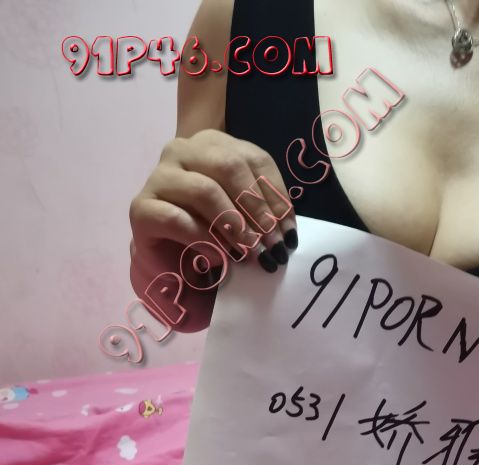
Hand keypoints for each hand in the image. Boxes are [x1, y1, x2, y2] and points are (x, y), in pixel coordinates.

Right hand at [129, 129, 297, 331]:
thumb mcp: (243, 217)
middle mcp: (183, 151)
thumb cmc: (210, 233)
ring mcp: (159, 176)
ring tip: (248, 253)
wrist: (168, 259)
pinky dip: (204, 241)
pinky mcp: (142, 207)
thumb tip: (285, 232)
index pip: (255, 160)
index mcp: (213, 144)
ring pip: (204, 190)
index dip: (276, 196)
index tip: (289, 234)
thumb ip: (263, 212)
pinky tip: (220, 259)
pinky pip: (178, 219)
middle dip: (257, 210)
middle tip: (271, 246)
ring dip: (233, 226)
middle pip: (229, 167)